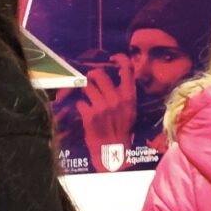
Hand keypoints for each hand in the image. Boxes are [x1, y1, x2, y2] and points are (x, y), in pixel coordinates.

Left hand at [76, 54, 135, 169]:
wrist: (114, 152)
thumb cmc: (122, 130)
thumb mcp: (130, 110)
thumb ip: (125, 93)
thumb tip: (118, 76)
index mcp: (129, 96)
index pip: (127, 68)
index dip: (118, 58)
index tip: (111, 58)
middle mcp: (116, 98)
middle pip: (99, 74)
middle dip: (91, 75)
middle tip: (90, 80)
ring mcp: (102, 106)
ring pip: (87, 87)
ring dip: (85, 92)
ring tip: (88, 99)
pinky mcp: (89, 115)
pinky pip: (81, 103)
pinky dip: (81, 107)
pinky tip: (86, 113)